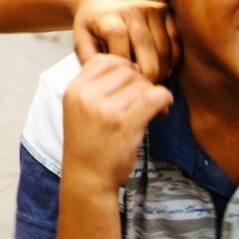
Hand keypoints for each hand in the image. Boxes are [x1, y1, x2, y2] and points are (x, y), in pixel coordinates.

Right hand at [62, 55, 172, 191]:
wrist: (87, 179)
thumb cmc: (87, 144)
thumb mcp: (79, 108)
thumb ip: (96, 85)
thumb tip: (133, 66)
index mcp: (74, 88)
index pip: (104, 60)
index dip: (122, 68)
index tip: (129, 85)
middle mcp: (87, 95)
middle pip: (125, 69)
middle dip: (140, 80)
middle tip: (146, 97)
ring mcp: (105, 109)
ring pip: (141, 83)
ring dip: (152, 92)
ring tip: (153, 107)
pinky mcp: (125, 124)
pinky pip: (154, 97)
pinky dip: (164, 99)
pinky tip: (162, 109)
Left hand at [73, 0, 179, 82]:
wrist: (102, 1)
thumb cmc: (92, 30)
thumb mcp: (82, 44)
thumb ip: (92, 63)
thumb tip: (114, 83)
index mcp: (109, 17)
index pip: (121, 47)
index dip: (125, 70)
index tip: (125, 85)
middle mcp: (131, 9)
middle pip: (147, 49)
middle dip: (147, 76)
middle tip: (143, 93)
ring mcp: (150, 8)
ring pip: (164, 49)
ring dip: (162, 71)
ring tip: (151, 84)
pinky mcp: (164, 11)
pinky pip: (176, 42)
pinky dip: (173, 60)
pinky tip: (162, 70)